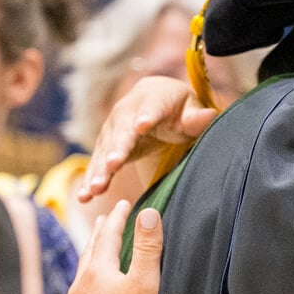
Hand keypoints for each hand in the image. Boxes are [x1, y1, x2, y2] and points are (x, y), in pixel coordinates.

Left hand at [67, 200, 179, 293]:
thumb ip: (148, 247)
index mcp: (98, 271)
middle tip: (104, 220)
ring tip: (95, 251)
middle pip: (90, 252)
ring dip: (91, 257)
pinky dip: (88, 281)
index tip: (123, 204)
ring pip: (82, 273)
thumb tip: (148, 212)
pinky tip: (91, 292)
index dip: (118, 218)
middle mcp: (81, 286)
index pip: (108, 235)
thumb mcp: (146, 284)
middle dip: (99, 233)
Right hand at [79, 76, 216, 201]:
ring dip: (100, 168)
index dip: (147, 116)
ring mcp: (113, 128)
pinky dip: (91, 178)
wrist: (153, 99)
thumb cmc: (178, 107)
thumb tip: (209, 116)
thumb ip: (197, 117)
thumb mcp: (191, 108)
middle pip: (122, 131)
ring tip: (95, 188)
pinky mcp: (105, 145)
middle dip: (117, 147)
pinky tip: (85, 196)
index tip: (142, 126)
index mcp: (153, 98)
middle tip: (113, 164)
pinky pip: (98, 162)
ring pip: (106, 148)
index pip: (151, 108)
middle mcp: (127, 111)